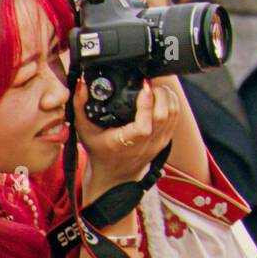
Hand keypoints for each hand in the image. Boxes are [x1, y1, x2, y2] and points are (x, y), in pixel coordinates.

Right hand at [75, 75, 180, 201]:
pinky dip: (172, 103)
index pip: (143, 126)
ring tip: (154, 87)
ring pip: (173, 115)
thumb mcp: (84, 129)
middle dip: (159, 94)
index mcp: (125, 143)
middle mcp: (146, 144)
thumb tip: (82, 84)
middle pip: (163, 116)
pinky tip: (161, 96)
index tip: (143, 87)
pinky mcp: (166, 139)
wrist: (115, 173)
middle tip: (148, 84)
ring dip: (167, 96)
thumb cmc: (99, 150)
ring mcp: (159, 142)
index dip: (146, 105)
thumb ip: (80, 106)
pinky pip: (176, 118)